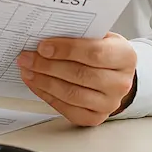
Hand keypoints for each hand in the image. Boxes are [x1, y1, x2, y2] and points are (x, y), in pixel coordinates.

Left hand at [17, 32, 136, 126]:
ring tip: (26, 69)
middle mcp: (121, 83)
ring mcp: (109, 103)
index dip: (66, 49)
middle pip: (80, 75)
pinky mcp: (95, 117)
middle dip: (48, 66)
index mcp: (125, 56)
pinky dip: (47, 95)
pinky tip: (34, 83)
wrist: (113, 73)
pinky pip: (67, 109)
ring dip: (43, 81)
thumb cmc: (101, 50)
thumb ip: (77, 34)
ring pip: (72, 94)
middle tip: (26, 57)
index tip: (42, 46)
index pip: (94, 53)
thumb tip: (43, 34)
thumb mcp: (97, 35)